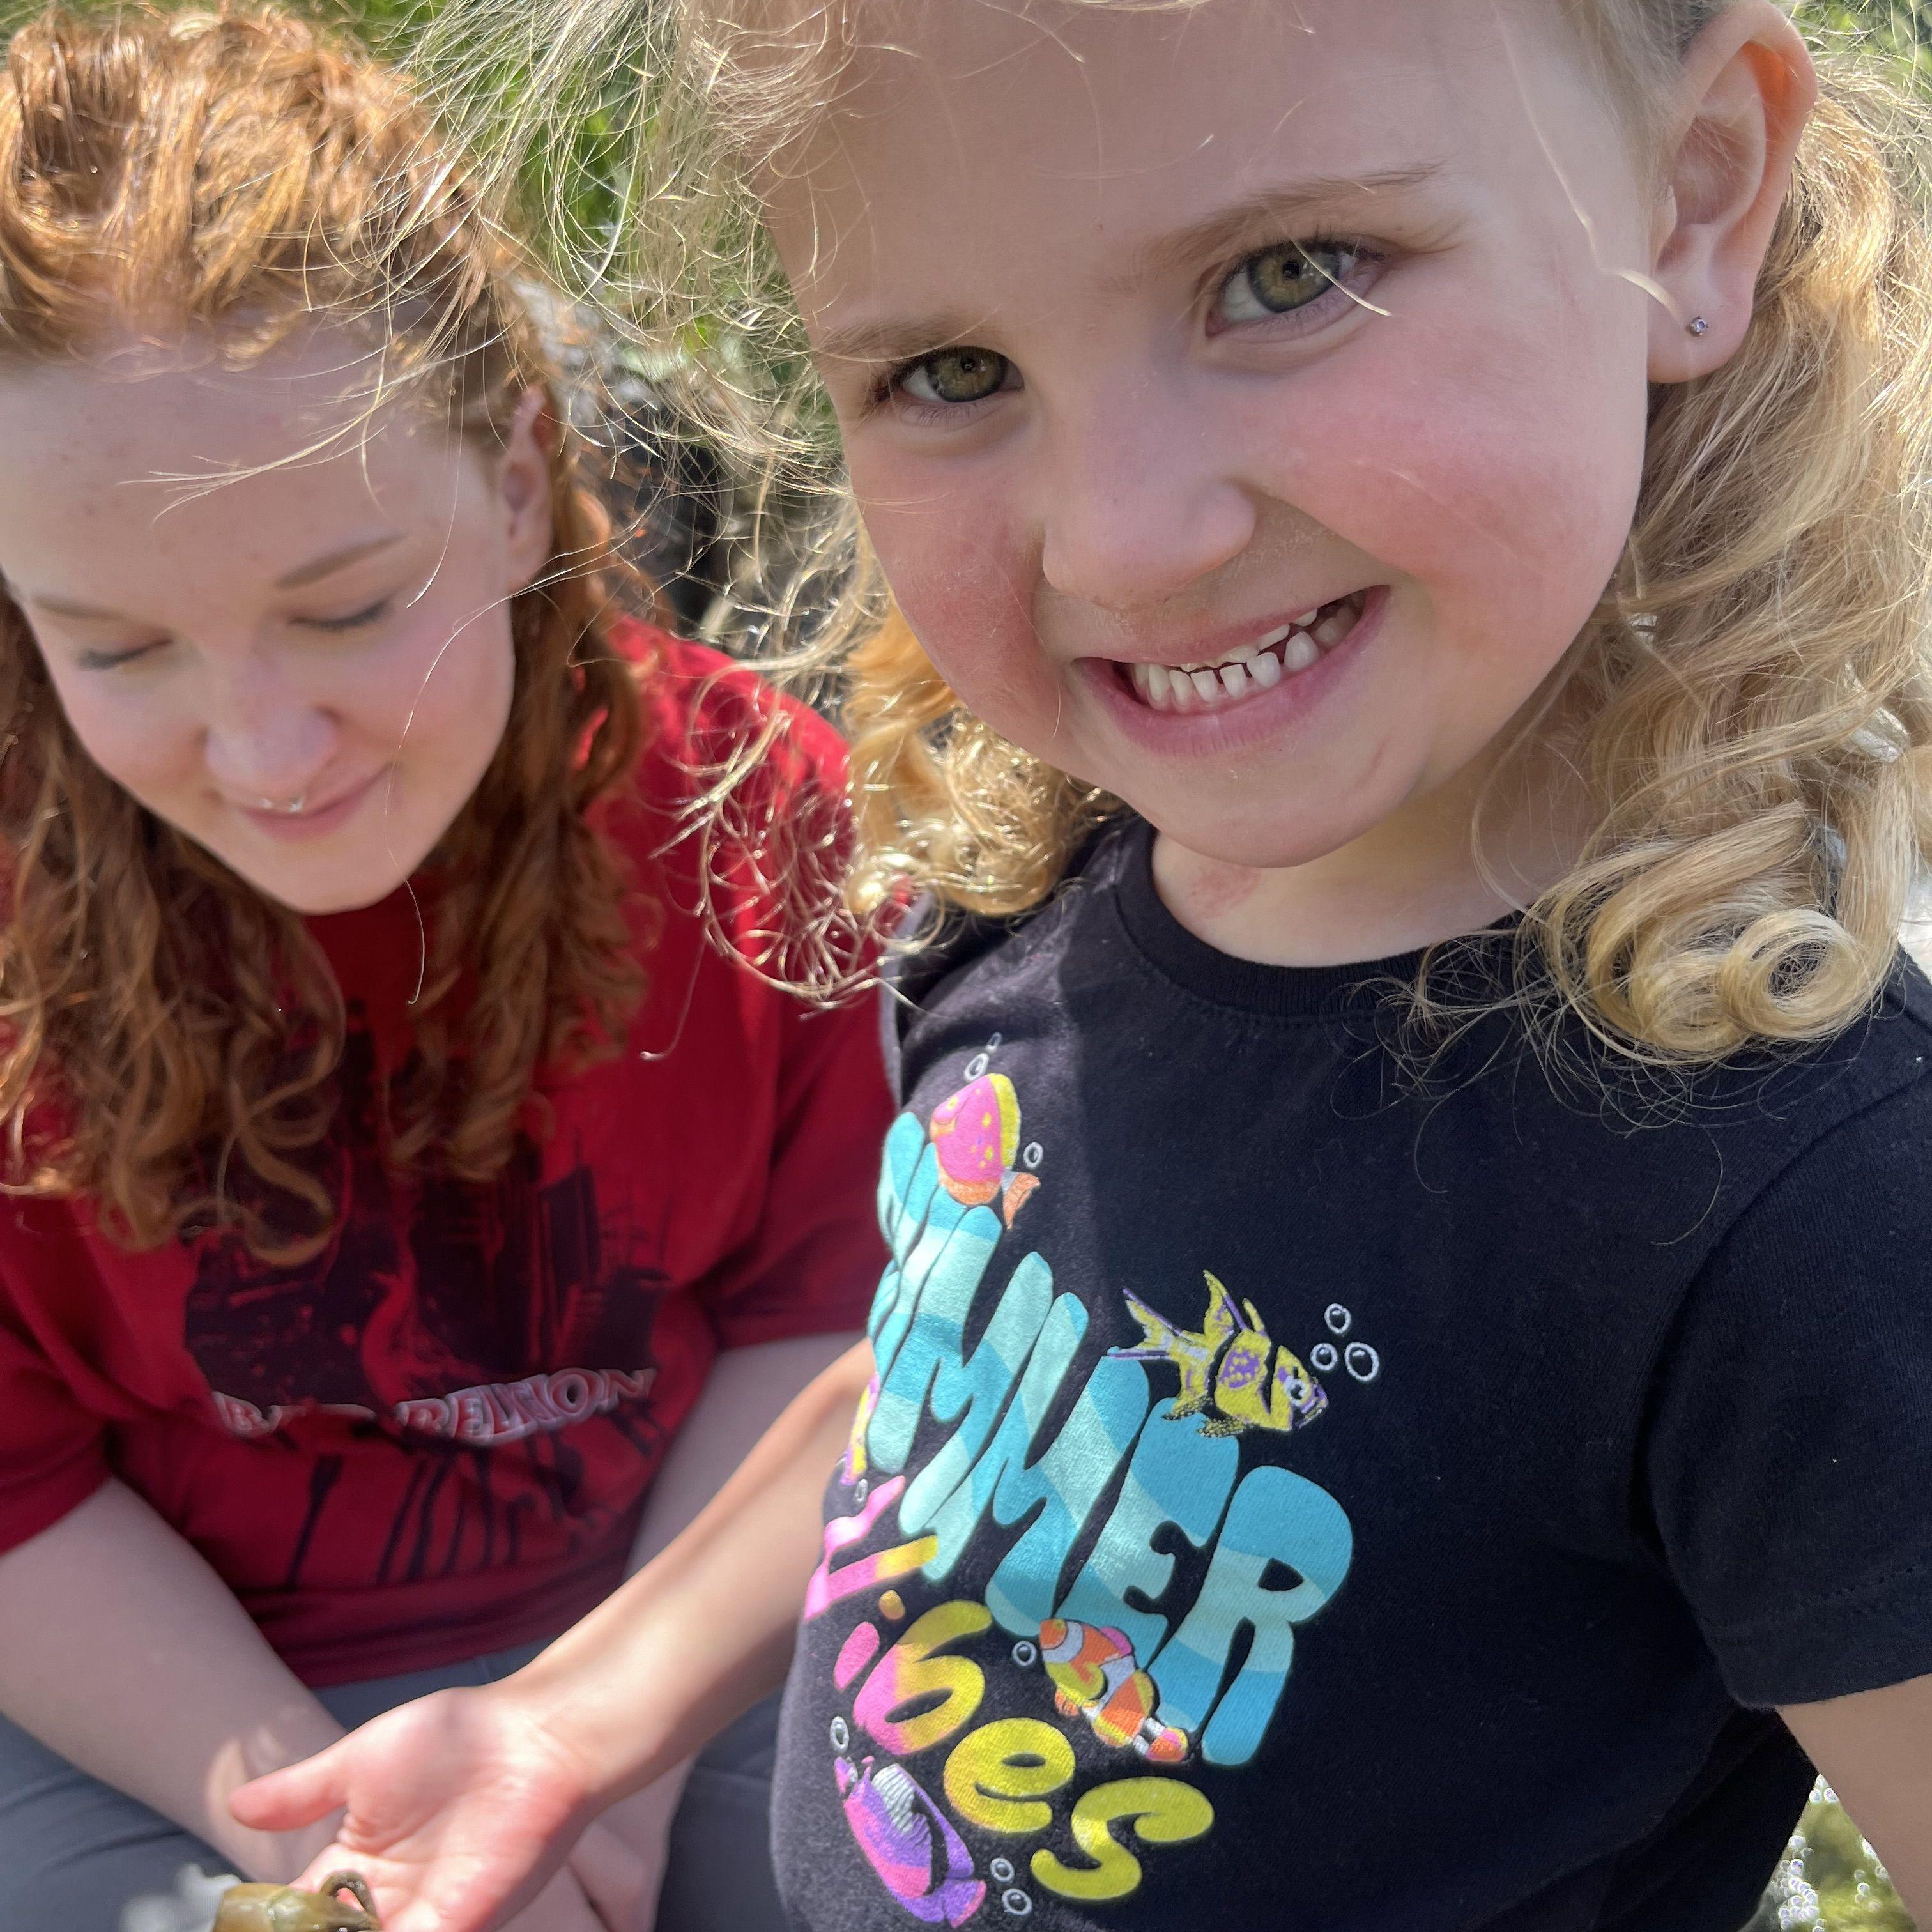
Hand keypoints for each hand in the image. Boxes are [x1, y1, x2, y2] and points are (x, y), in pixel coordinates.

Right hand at [229, 1681, 596, 1931]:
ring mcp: (424, 1919)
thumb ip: (301, 1794)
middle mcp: (386, 1903)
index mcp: (357, 1864)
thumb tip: (235, 1807)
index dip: (266, 1925)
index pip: (294, 1915)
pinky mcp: (459, 1927)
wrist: (534, 1734)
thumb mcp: (361, 1762)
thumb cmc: (456, 1736)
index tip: (235, 1928)